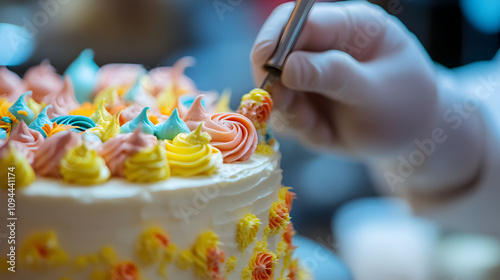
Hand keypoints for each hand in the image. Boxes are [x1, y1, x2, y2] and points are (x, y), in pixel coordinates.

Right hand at [251, 2, 437, 156]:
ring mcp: (311, 73)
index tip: (265, 66)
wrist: (412, 136)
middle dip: (276, 82)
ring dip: (290, 111)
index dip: (276, 40)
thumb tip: (288, 67)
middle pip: (276, 50)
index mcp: (351, 26)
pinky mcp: (304, 99)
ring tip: (319, 128)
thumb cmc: (404, 108)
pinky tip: (325, 133)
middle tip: (287, 107)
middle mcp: (325, 45)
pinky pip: (284, 112)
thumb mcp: (375, 93)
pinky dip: (299, 127)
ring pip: (275, 86)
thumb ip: (335, 76)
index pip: (300, 20)